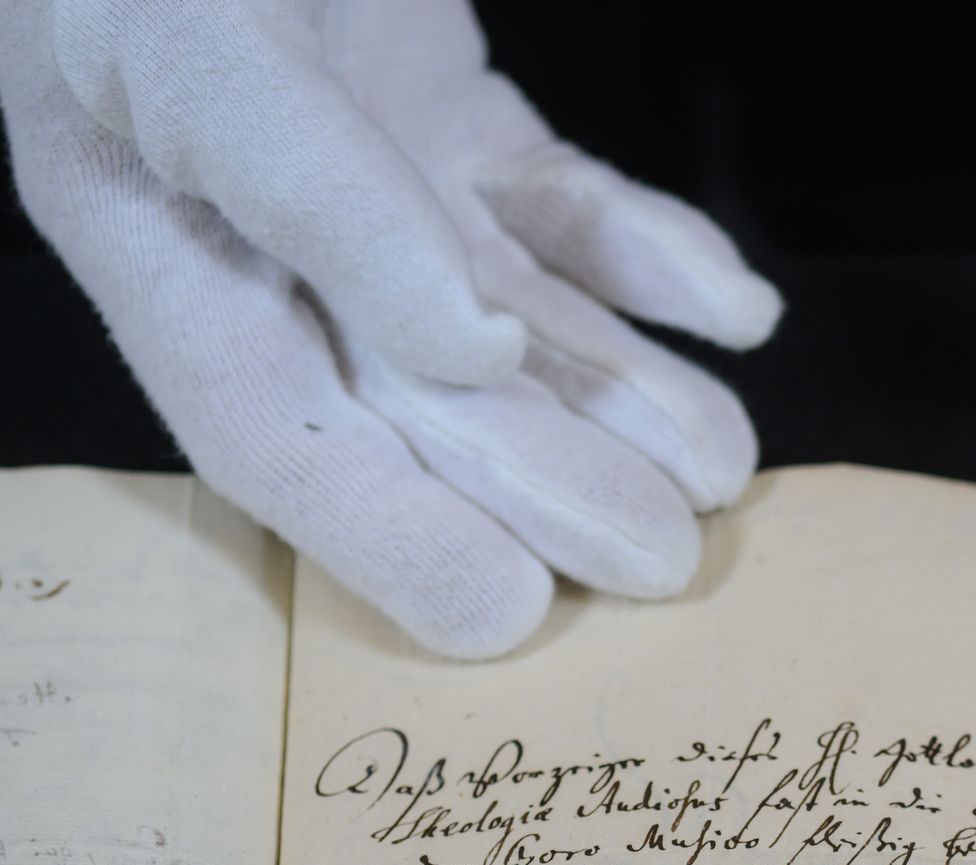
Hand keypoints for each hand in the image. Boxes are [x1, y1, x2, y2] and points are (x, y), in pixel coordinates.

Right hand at [0, 0, 779, 656]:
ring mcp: (372, 173)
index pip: (267, 431)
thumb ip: (312, 190)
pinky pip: (560, 204)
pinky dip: (652, 257)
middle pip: (417, 397)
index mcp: (157, 235)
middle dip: (548, 480)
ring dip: (625, 393)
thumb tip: (464, 343)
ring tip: (727, 465)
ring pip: (514, 317)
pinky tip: (738, 312)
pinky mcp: (450, 108)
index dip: (383, 535)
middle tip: (668, 559)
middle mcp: (265, 231)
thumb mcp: (199, 40)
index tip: (509, 616)